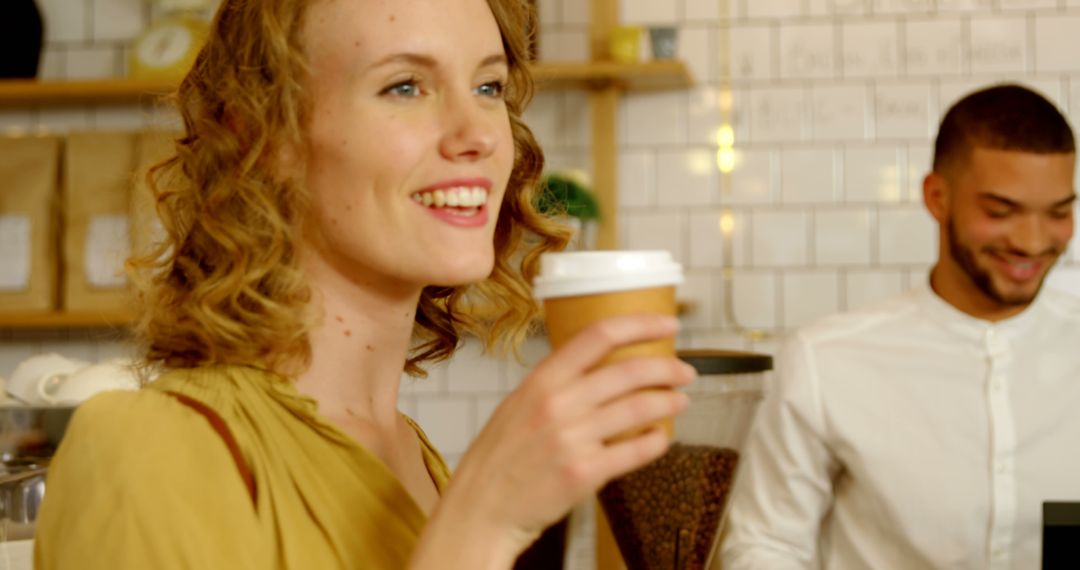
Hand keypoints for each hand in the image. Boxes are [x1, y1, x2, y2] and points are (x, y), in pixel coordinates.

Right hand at [419, 314, 693, 566]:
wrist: (481, 509)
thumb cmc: (499, 458)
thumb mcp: (518, 404)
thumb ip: (556, 384)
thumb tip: (599, 367)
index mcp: (542, 380)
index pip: (598, 336)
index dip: (640, 325)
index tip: (667, 324)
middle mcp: (558, 404)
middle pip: (629, 371)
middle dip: (667, 367)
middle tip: (685, 371)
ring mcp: (572, 439)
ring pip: (639, 408)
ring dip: (668, 402)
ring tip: (680, 400)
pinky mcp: (584, 474)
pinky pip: (635, 451)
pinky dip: (656, 441)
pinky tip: (661, 437)